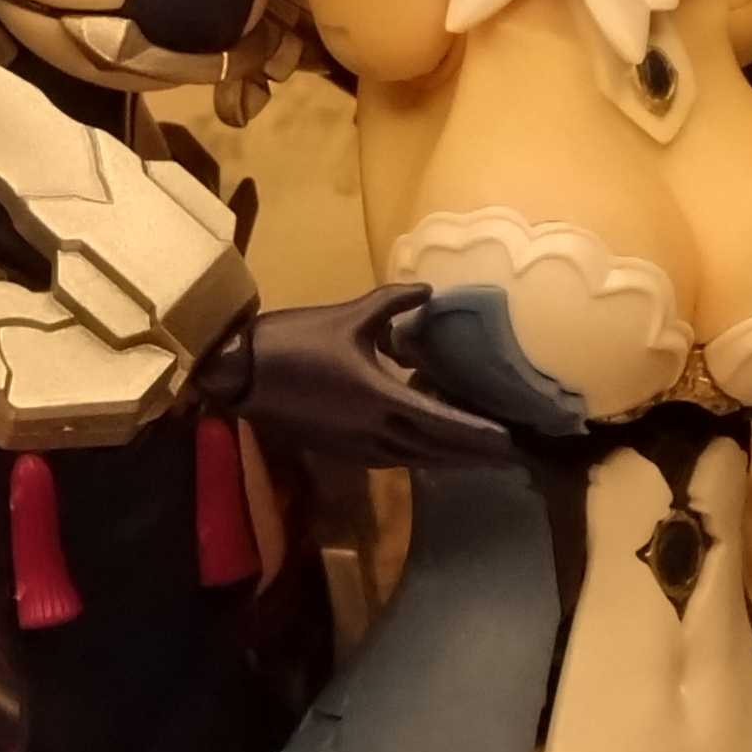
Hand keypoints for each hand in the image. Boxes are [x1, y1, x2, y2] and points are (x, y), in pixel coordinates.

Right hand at [199, 286, 511, 468]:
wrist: (242, 374)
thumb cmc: (295, 341)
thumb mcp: (348, 315)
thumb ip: (392, 303)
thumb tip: (428, 290)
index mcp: (379, 397)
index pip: (440, 422)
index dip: (476, 433)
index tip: (507, 440)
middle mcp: (374, 429)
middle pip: (434, 451)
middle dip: (473, 456)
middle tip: (509, 458)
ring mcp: (357, 444)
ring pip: (414, 459)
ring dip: (448, 460)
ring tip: (478, 458)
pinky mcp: (341, 449)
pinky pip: (392, 459)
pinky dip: (419, 457)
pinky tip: (429, 451)